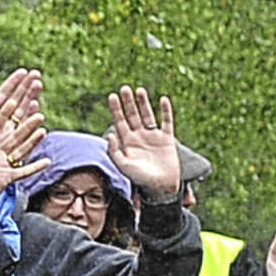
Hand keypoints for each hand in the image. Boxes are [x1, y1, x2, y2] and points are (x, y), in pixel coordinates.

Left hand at [0, 69, 49, 206]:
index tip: (24, 72)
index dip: (13, 87)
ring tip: (40, 116)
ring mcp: (4, 156)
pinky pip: (22, 171)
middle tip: (38, 81)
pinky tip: (47, 162)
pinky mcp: (6, 174)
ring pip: (21, 140)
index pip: (1, 103)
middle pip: (16, 117)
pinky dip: (34, 167)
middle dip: (26, 98)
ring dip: (30, 130)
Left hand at [106, 85, 182, 202]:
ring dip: (143, 103)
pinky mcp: (167, 138)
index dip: (116, 109)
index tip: (112, 96)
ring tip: (139, 90)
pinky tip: (163, 100)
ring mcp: (153, 137)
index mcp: (127, 143)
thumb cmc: (139, 179)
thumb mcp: (123, 166)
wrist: (160, 186)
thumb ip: (114, 152)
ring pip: (147, 115)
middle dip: (128, 102)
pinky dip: (165, 111)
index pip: (119, 122)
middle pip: (132, 115)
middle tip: (124, 88)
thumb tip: (109, 135)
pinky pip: (166, 121)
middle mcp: (139, 137)